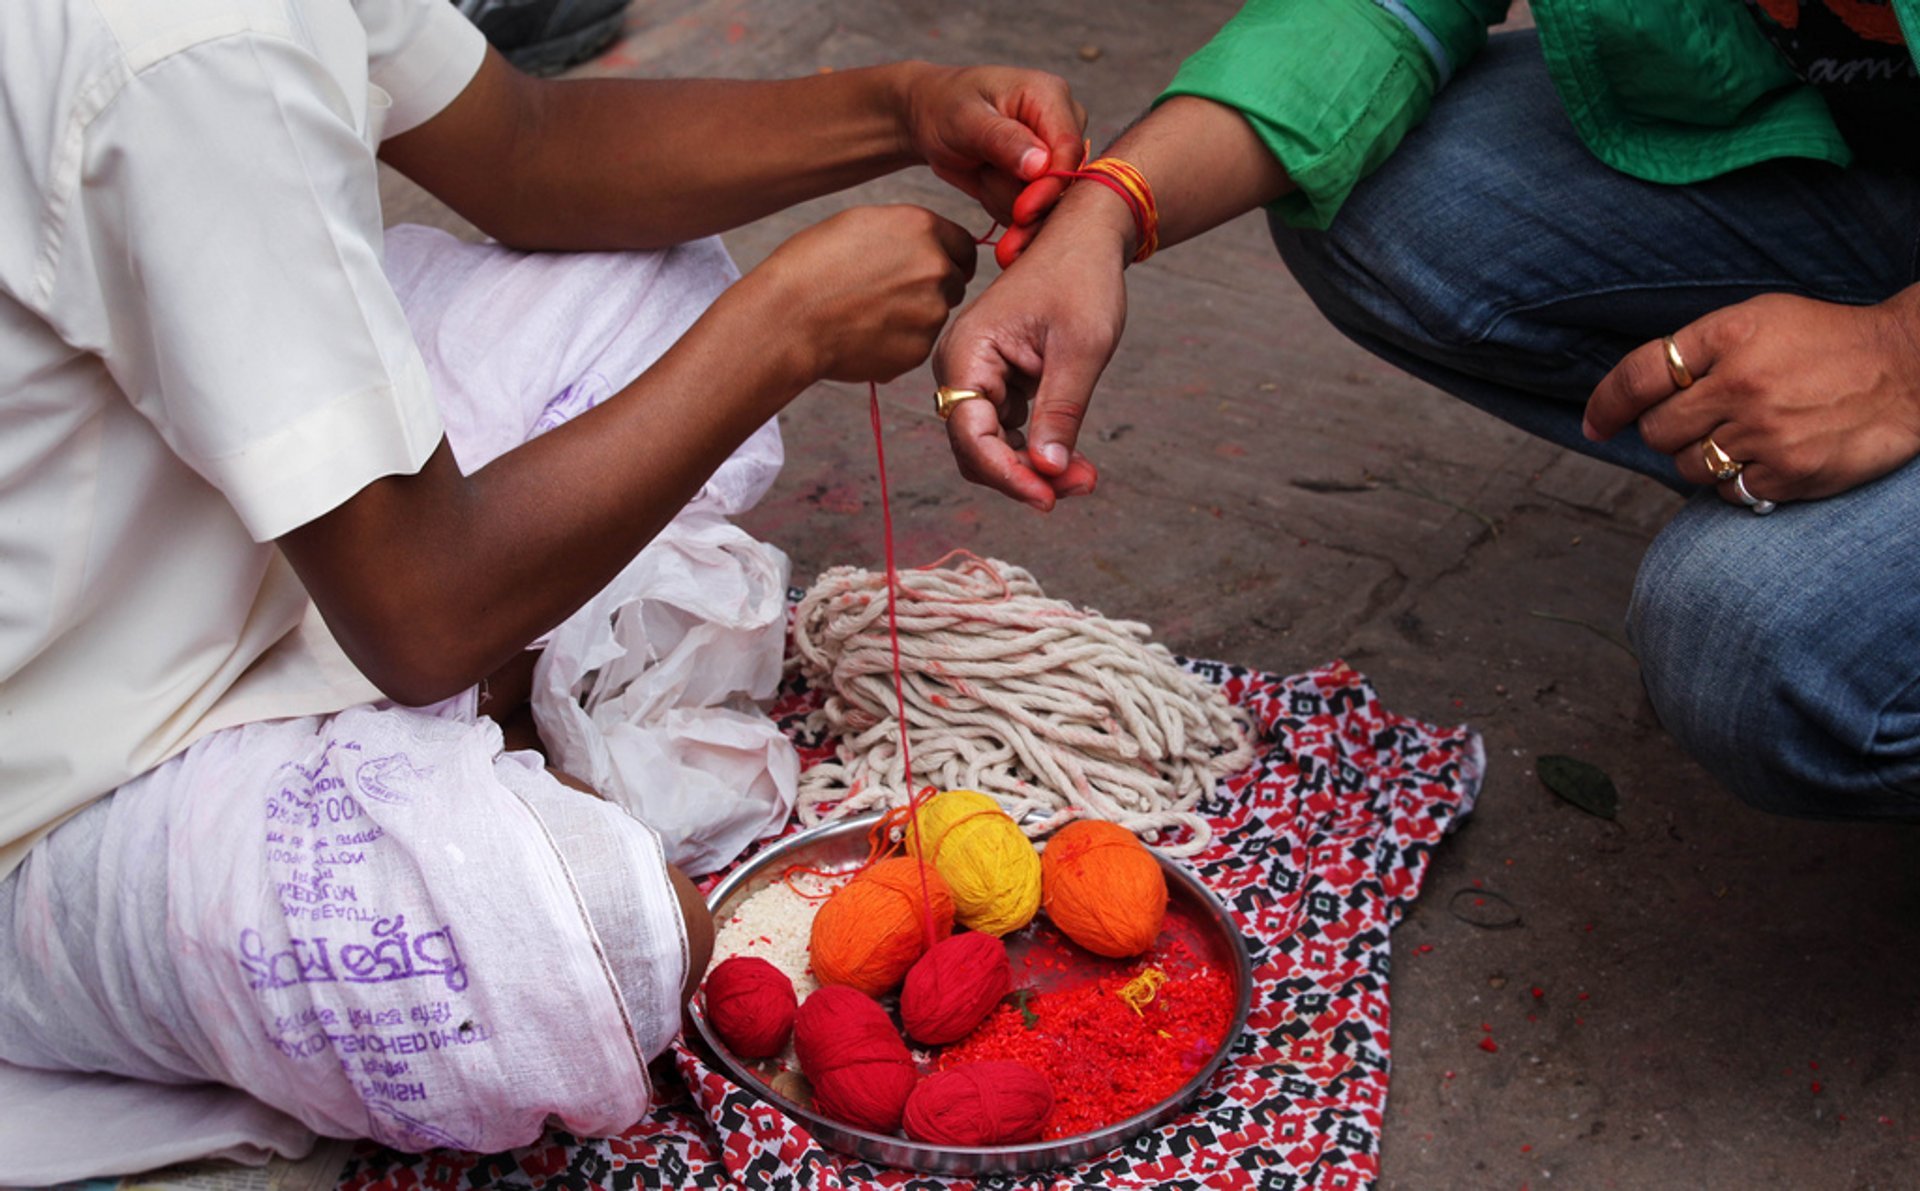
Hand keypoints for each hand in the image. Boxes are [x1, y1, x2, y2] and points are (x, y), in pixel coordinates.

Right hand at [749, 205, 977, 384]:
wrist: (788, 319)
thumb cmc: (810, 266)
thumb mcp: (860, 225)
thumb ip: (906, 233)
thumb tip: (931, 247)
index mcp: (923, 228)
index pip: (964, 245)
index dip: (949, 257)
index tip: (935, 267)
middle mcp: (936, 268)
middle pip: (955, 281)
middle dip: (933, 287)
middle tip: (890, 293)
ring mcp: (931, 312)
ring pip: (935, 314)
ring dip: (914, 315)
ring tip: (866, 314)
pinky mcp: (918, 350)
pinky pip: (917, 344)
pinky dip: (898, 343)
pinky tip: (862, 335)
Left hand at [897, 64, 1085, 225]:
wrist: (931, 116)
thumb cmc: (946, 106)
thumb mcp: (965, 119)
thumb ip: (1002, 140)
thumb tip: (1041, 165)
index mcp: (1051, 96)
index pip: (1069, 150)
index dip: (1050, 187)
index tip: (1022, 213)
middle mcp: (1062, 124)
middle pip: (1063, 183)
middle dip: (1027, 204)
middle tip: (991, 202)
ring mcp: (1055, 153)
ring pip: (1047, 202)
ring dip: (1007, 201)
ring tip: (981, 172)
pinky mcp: (1043, 176)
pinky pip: (1034, 211)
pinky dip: (1004, 207)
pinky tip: (985, 182)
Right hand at [932, 188, 1129, 509]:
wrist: (1086, 238)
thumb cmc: (1082, 278)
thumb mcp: (1081, 348)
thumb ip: (1060, 412)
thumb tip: (1047, 472)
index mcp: (967, 352)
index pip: (971, 435)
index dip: (1007, 475)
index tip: (1049, 499)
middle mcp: (959, 367)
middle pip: (976, 449)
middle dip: (1025, 476)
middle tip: (1082, 486)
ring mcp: (976, 376)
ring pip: (993, 447)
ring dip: (1035, 469)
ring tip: (1087, 477)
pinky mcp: (997, 383)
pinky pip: (1008, 432)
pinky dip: (1039, 450)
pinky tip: (1074, 460)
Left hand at [1585, 289, 1919, 504]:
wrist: (1911, 368)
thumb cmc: (1825, 343)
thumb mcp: (1760, 320)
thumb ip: (1699, 351)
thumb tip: (1632, 399)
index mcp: (1730, 335)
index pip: (1639, 375)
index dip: (1606, 405)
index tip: (1596, 425)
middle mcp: (1743, 384)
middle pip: (1657, 431)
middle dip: (1668, 431)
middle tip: (1706, 420)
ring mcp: (1767, 431)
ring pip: (1687, 467)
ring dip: (1702, 459)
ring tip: (1745, 436)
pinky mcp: (1791, 472)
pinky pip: (1729, 493)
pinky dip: (1738, 483)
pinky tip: (1768, 458)